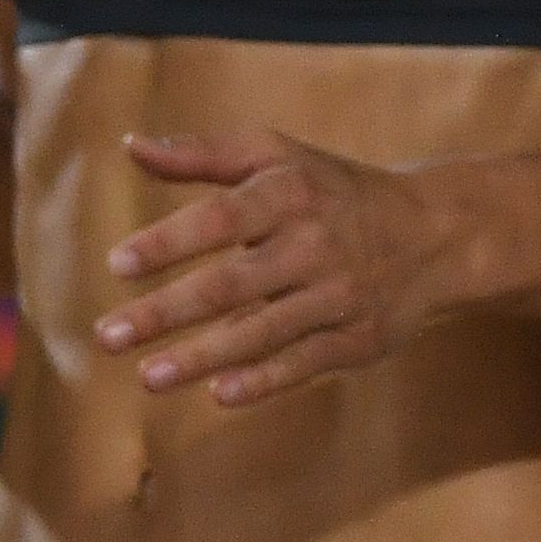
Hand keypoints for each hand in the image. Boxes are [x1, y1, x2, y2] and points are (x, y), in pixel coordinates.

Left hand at [96, 129, 444, 405]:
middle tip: (107, 337)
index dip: (168, 242)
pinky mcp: (359, 338)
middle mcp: (315, 244)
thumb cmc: (329, 189)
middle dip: (166, 312)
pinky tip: (219, 394)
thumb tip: (131, 147)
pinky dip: (264, 380)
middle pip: (231, 284)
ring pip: (262, 332)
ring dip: (202, 358)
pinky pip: (305, 363)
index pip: (220, 218)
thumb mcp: (274, 155)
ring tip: (147, 377)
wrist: (433, 231)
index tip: (117, 265)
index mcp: (289, 192)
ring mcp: (339, 295)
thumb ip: (201, 154)